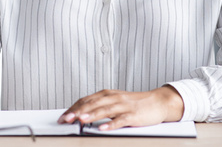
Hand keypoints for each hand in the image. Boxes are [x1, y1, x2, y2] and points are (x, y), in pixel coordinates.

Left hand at [58, 86, 183, 130]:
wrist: (158, 102)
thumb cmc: (135, 103)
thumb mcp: (115, 101)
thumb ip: (100, 106)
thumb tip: (81, 113)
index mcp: (107, 94)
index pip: (86, 100)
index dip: (74, 108)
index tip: (63, 116)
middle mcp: (114, 98)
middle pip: (93, 103)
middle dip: (77, 111)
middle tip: (66, 119)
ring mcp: (123, 106)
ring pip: (105, 109)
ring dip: (92, 115)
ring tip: (80, 120)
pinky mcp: (133, 115)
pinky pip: (121, 119)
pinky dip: (111, 124)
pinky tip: (103, 128)